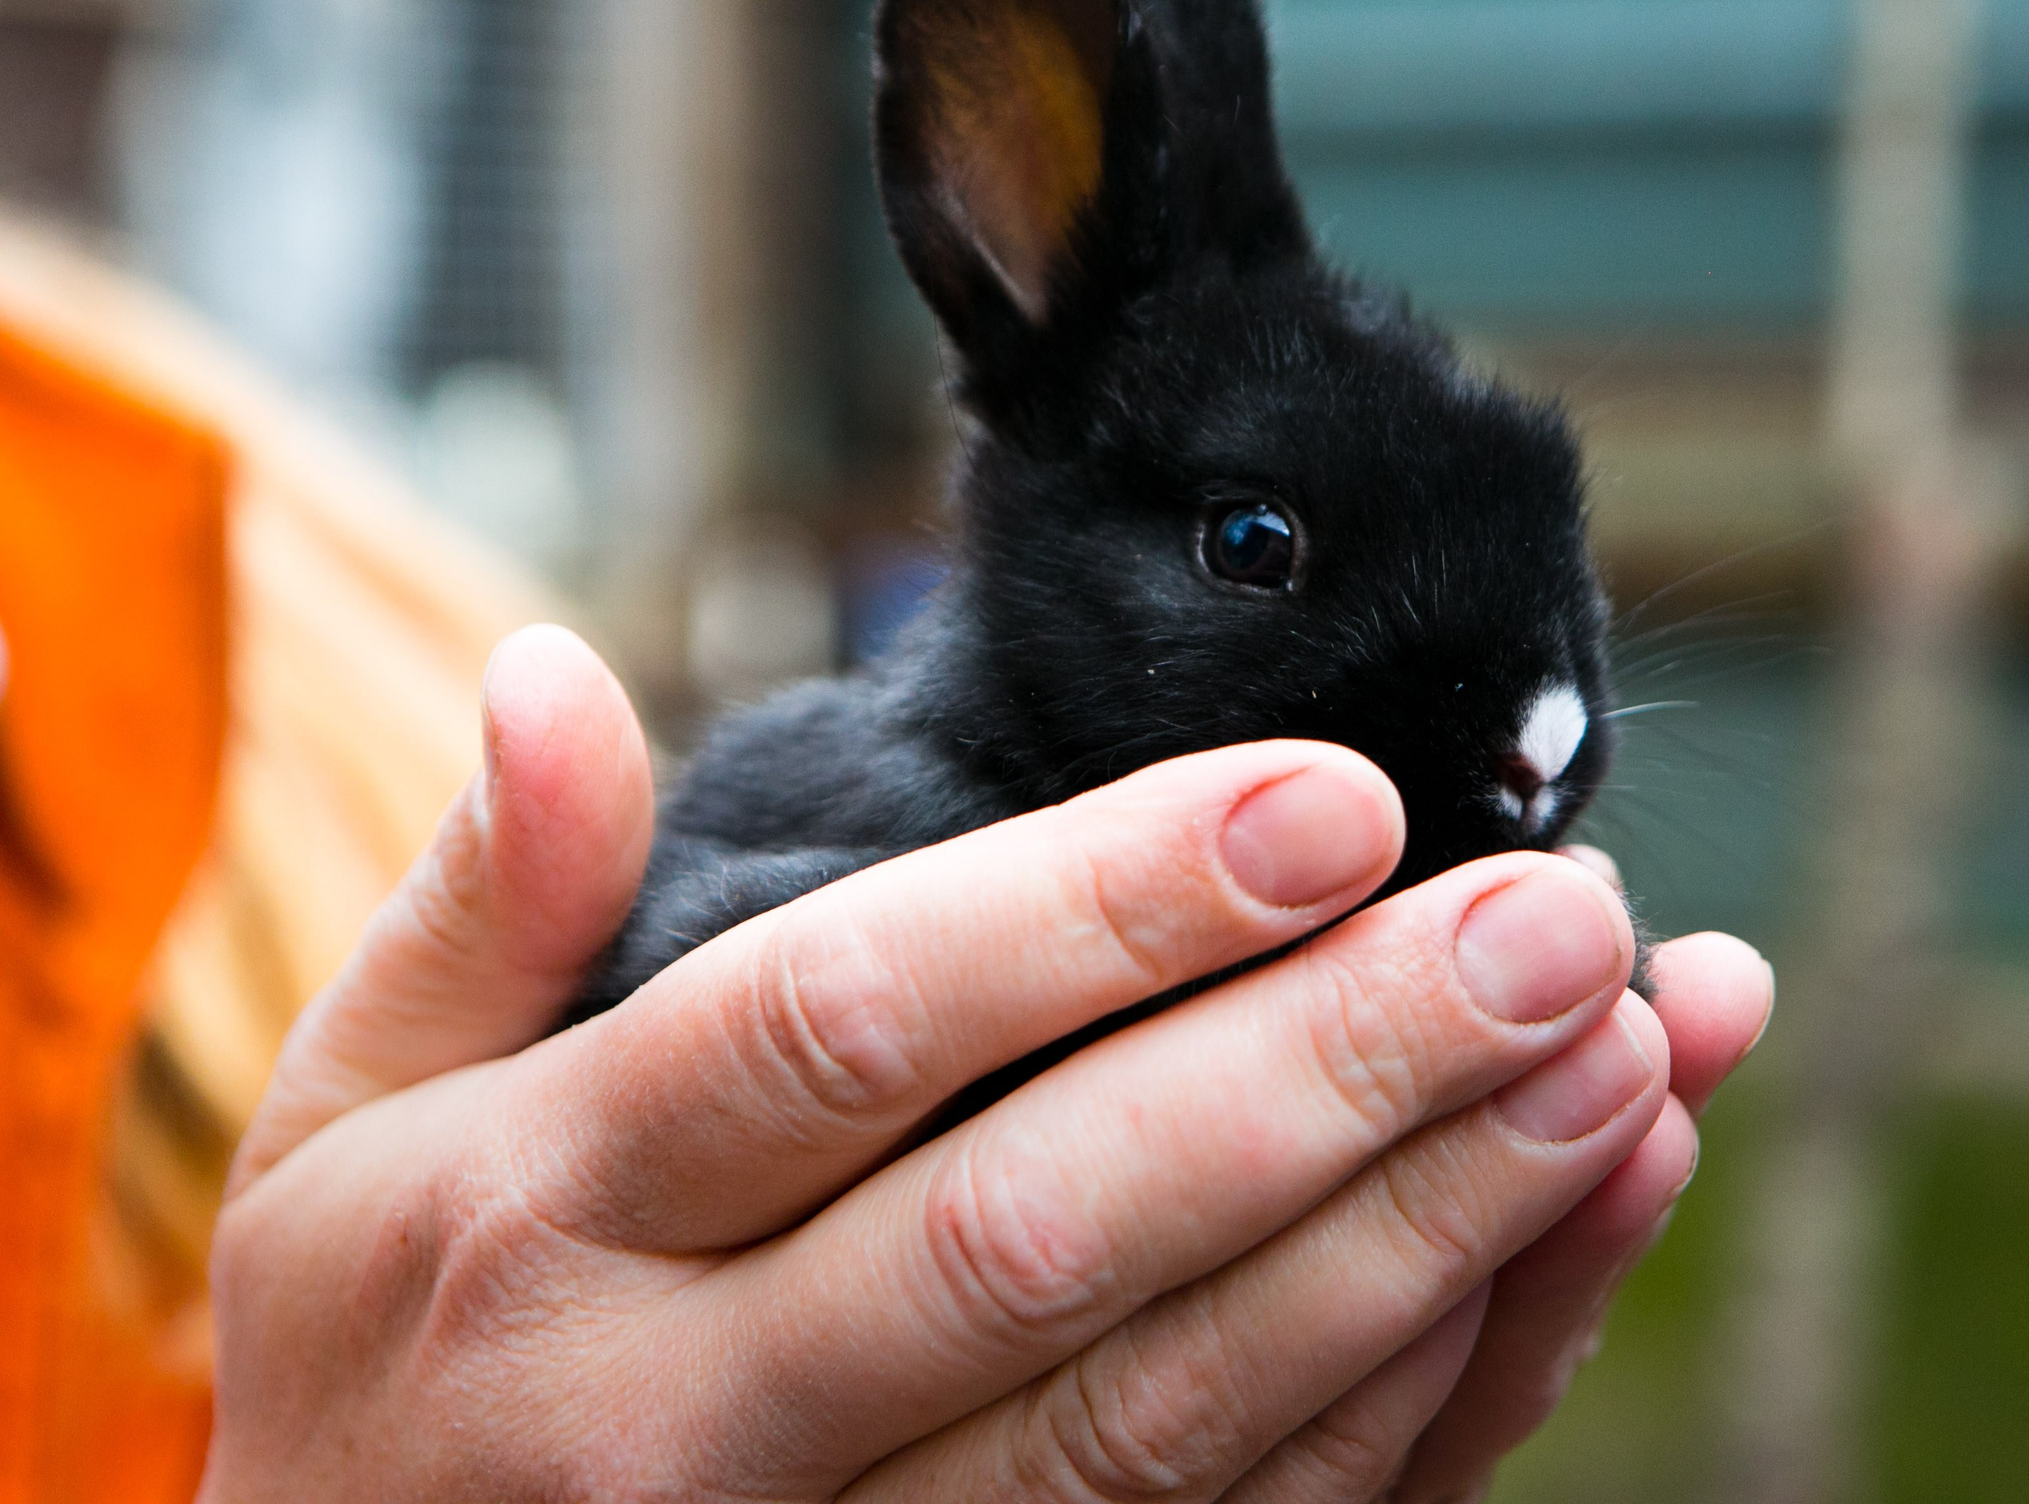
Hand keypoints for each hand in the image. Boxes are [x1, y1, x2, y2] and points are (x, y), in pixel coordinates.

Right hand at [202, 626, 1769, 1500]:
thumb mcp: (348, 1134)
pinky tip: (1551, 1244)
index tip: (1328, 799)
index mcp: (534, 1226)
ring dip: (1422, 1237)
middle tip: (1556, 919)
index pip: (843, 1034)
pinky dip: (1416, 1402)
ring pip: (1170, 1419)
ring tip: (1615, 1054)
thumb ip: (475, 907)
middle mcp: (683, 1419)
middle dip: (1330, 1069)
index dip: (1098, 913)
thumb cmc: (380, 1367)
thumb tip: (557, 673)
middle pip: (1047, 1231)